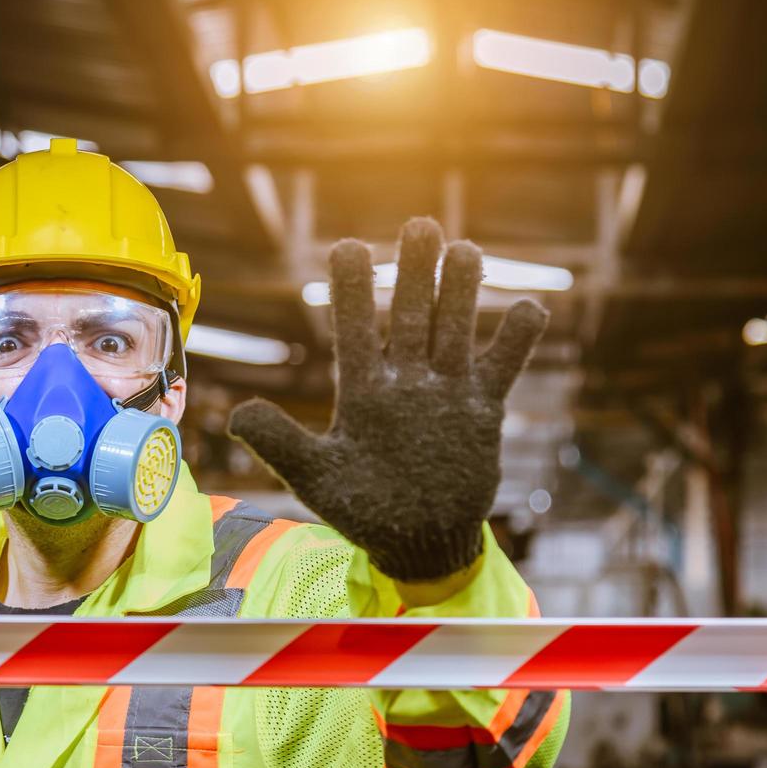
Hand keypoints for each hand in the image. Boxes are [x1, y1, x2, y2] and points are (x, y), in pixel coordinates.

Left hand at [227, 217, 547, 582]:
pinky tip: (531, 307)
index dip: (352, 289)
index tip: (347, 246)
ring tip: (466, 250)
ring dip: (461, 293)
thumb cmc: (362, 508)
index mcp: (363, 391)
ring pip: (455, 330)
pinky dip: (517, 341)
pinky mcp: (481, 411)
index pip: (355, 330)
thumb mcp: (314, 478)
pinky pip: (502, 368)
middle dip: (415, 273)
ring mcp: (445, 392)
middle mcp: (405, 382)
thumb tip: (235, 416)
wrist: (417, 540)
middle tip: (421, 227)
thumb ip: (280, 443)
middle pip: (410, 316)